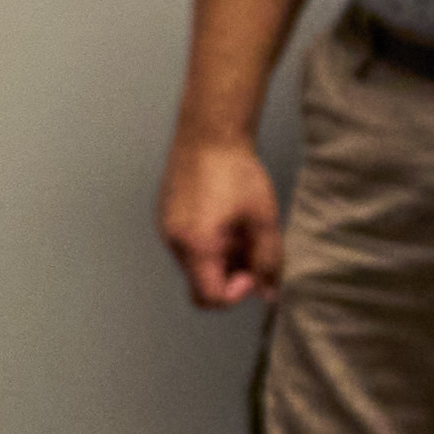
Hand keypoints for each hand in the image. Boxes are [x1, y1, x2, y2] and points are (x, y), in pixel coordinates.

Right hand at [158, 134, 285, 308]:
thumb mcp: (263, 220)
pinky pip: (185, 246)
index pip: (210, 298)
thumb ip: (268, 261)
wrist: (207, 134)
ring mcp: (166, 230)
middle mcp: (175, 243)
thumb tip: (269, 294)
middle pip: (199, 286)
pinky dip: (206, 245)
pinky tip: (223, 218)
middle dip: (227, 279)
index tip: (252, 271)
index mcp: (197, 246)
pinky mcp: (165, 218)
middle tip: (248, 253)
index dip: (236, 294)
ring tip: (238, 230)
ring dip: (218, 261)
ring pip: (193, 266)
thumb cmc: (236, 173)